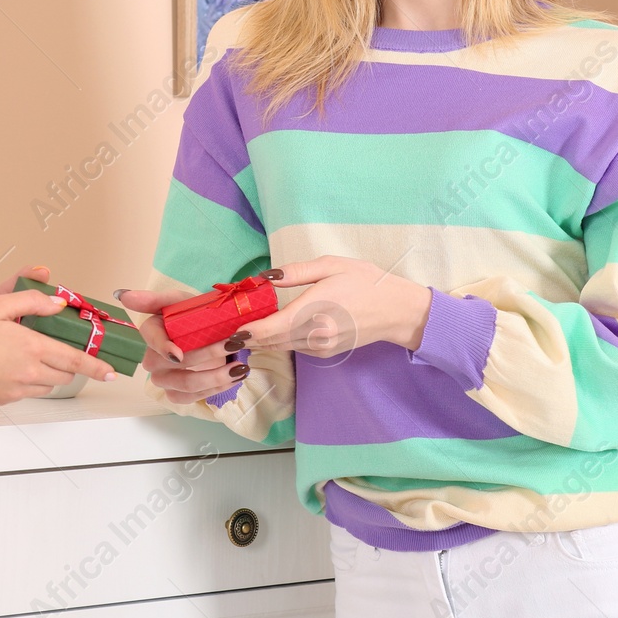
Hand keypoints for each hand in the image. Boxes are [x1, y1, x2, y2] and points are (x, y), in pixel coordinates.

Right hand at [0, 265, 117, 405]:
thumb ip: (30, 299)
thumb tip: (57, 300)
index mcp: (30, 347)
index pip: (76, 359)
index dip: (98, 366)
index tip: (112, 371)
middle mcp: (28, 372)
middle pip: (65, 374)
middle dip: (70, 363)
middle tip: (60, 348)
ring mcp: (15, 390)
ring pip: (48, 385)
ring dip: (49, 372)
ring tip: (28, 354)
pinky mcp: (3, 400)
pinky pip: (27, 392)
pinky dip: (29, 380)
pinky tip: (8, 365)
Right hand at [114, 288, 249, 404]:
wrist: (214, 332)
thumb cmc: (195, 315)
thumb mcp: (180, 301)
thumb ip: (153, 299)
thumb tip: (121, 294)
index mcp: (152, 331)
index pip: (151, 339)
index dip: (163, 348)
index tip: (178, 354)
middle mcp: (153, 359)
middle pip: (175, 364)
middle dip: (207, 355)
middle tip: (234, 343)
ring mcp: (164, 379)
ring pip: (185, 384)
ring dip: (215, 377)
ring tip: (240, 366)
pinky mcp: (177, 394)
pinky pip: (191, 398)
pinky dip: (216, 389)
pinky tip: (234, 377)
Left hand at [241, 256, 432, 357]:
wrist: (397, 310)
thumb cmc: (365, 282)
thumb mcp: (331, 266)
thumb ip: (296, 272)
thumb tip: (266, 277)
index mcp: (313, 311)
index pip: (269, 329)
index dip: (244, 334)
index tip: (225, 332)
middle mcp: (314, 335)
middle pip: (270, 342)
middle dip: (245, 339)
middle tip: (220, 335)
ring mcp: (320, 346)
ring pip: (280, 347)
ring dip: (260, 341)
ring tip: (237, 331)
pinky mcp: (324, 351)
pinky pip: (294, 347)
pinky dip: (277, 341)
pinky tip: (267, 331)